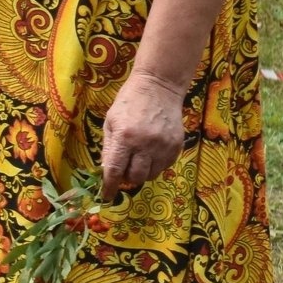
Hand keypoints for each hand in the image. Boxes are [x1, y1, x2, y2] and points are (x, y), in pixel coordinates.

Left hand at [100, 70, 188, 191]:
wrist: (159, 86)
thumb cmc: (130, 101)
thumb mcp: (111, 121)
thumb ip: (108, 148)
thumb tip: (107, 171)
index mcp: (124, 138)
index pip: (114, 171)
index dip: (109, 187)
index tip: (106, 196)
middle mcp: (145, 145)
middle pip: (135, 178)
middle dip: (127, 178)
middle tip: (125, 168)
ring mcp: (163, 146)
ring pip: (151, 175)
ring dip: (142, 172)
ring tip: (140, 159)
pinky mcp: (176, 145)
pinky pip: (165, 166)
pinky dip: (156, 165)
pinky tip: (153, 152)